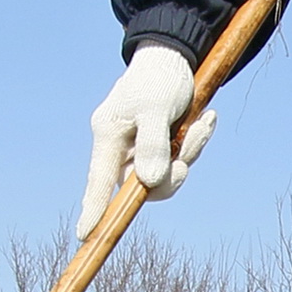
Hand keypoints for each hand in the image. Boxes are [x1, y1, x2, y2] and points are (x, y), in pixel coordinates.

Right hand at [77, 47, 212, 236]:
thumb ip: (152, 144)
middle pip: (142, 185)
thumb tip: (148, 182)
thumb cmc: (159, 78)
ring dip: (190, 153)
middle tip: (189, 148)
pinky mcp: (161, 144)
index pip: (99, 181)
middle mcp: (121, 147)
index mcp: (109, 136)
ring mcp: (141, 148)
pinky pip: (180, 159)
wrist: (175, 56)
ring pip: (167, 173)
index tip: (86, 235)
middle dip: (173, 172)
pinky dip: (196, 142)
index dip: (93, 209)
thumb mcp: (156, 107)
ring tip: (202, 122)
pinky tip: (206, 118)